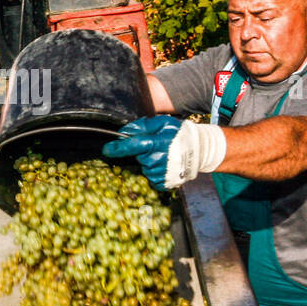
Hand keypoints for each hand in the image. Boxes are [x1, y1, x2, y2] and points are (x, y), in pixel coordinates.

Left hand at [102, 115, 226, 189]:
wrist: (200, 150)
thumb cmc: (180, 134)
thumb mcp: (162, 123)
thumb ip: (142, 125)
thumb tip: (124, 131)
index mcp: (156, 143)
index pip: (132, 146)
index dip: (117, 148)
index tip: (106, 150)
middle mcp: (158, 160)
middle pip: (139, 157)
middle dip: (144, 151)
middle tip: (158, 146)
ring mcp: (161, 173)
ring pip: (145, 168)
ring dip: (150, 161)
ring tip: (165, 155)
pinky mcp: (165, 182)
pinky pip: (152, 178)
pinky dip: (155, 171)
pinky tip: (166, 165)